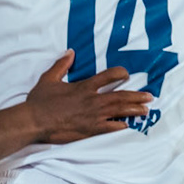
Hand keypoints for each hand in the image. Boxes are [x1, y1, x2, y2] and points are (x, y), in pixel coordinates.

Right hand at [25, 51, 150, 143]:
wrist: (34, 121)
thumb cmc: (40, 101)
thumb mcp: (49, 78)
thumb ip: (62, 65)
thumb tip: (70, 52)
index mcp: (84, 87)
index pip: (108, 76)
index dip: (120, 74)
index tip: (126, 74)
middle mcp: (92, 100)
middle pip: (120, 96)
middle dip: (136, 96)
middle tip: (149, 96)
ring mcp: (92, 116)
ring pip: (119, 112)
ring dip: (134, 110)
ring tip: (145, 110)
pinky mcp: (89, 130)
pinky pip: (110, 128)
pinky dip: (120, 126)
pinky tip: (128, 126)